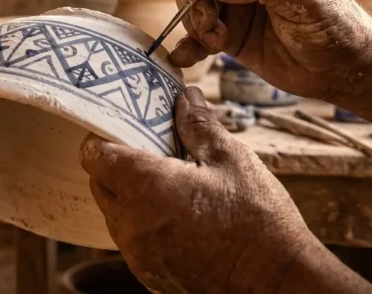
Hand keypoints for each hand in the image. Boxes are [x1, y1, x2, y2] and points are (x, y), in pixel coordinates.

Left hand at [80, 87, 321, 293]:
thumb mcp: (230, 158)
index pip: (94, 155)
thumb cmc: (258, 219)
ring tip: (169, 184)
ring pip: (114, 213)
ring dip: (130, 195)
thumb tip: (185, 97)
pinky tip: (177, 214)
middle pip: (100, 183)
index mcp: (147, 188)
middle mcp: (132, 224)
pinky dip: (143, 223)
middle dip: (118, 165)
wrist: (277, 280)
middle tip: (151, 152)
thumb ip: (198, 124)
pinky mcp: (149, 272)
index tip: (125, 127)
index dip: (104, 137)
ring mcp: (138, 253)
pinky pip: (131, 239)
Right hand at [171, 0, 371, 101]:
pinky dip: (189, 45)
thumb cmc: (336, 23)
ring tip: (215, 42)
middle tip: (207, 21)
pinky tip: (188, 56)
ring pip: (193, 1)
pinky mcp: (227, 32)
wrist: (343, 70)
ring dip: (195, 22)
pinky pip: (197, 33)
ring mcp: (234, 1)